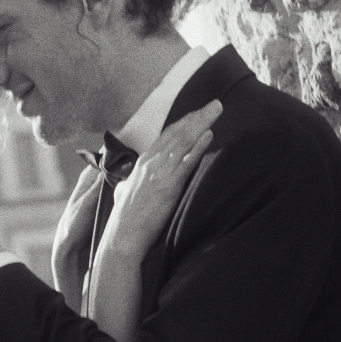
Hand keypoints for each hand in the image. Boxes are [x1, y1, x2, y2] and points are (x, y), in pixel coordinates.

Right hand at [102, 101, 219, 255]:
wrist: (123, 237)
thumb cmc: (125, 220)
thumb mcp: (124, 193)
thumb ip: (128, 184)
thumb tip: (126, 184)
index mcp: (142, 163)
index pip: (166, 136)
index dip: (184, 123)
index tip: (198, 113)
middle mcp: (151, 162)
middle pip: (177, 133)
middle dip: (197, 116)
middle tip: (215, 104)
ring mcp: (159, 172)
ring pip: (184, 141)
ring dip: (202, 124)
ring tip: (217, 111)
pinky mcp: (168, 186)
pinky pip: (186, 162)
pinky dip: (198, 147)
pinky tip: (209, 135)